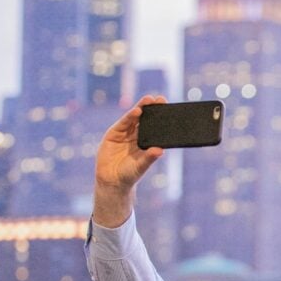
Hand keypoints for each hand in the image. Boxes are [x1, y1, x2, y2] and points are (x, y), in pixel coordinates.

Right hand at [92, 94, 166, 226]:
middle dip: (152, 109)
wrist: (112, 181)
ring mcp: (125, 134)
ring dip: (141, 108)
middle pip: (145, 119)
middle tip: (160, 99)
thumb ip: (149, 158)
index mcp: (146, 142)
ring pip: (134, 118)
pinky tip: (136, 111)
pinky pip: (123, 123)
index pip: (155, 127)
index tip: (169, 108)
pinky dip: (129, 117)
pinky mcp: (113, 134)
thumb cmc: (130, 175)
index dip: (161, 118)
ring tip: (149, 100)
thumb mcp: (141, 166)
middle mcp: (136, 136)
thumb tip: (160, 150)